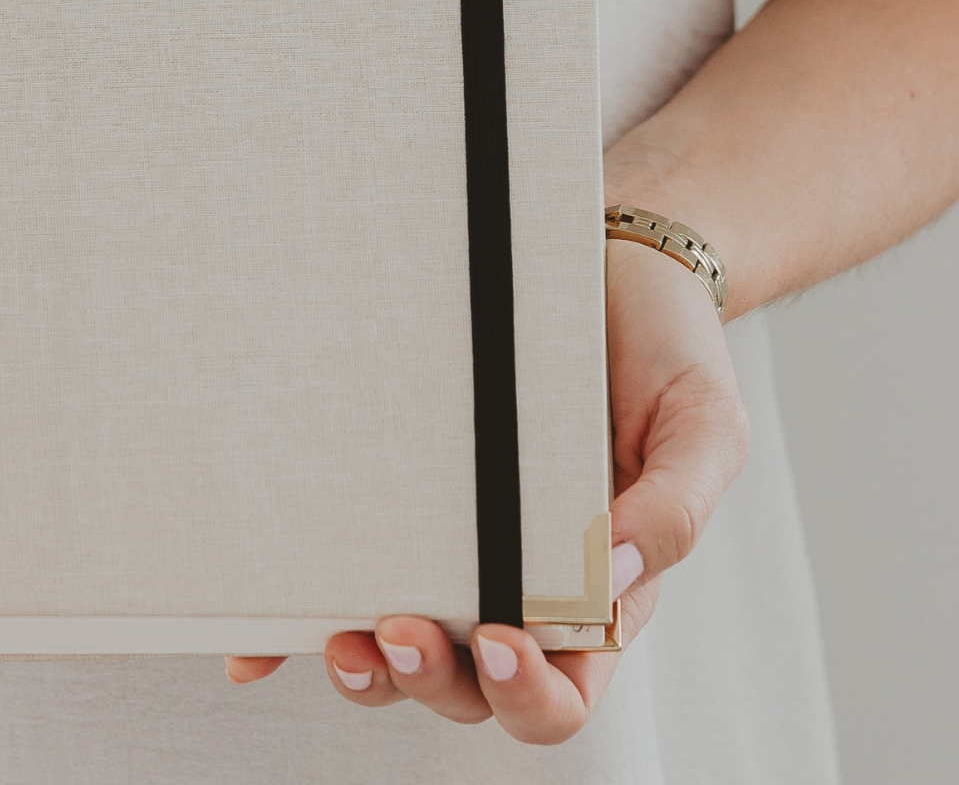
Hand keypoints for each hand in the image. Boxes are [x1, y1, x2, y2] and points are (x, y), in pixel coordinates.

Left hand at [225, 235, 747, 741]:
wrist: (615, 265)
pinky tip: (255, 640)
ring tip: (340, 636)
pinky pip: (344, 572)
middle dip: (429, 680)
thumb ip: (674, 509)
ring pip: (398, 650)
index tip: (500, 642)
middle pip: (467, 689)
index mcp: (600, 594)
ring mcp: (450, 546)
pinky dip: (293, 621)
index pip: (563, 691)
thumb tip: (607, 575)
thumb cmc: (666, 351)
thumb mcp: (704, 426)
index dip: (528, 694)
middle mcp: (516, 586)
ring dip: (363, 664)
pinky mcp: (398, 495)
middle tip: (398, 632)